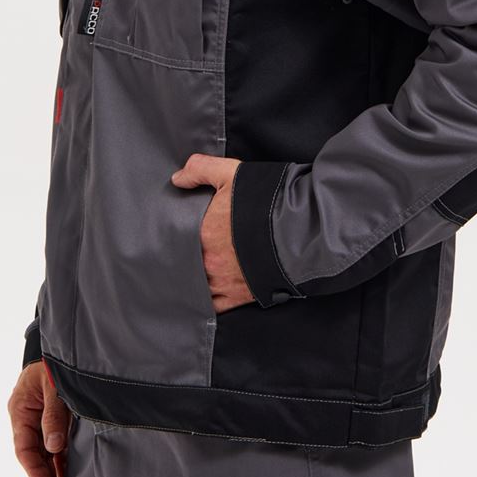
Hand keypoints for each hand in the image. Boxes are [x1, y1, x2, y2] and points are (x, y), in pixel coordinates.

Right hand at [8, 360, 72, 476]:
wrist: (59, 346)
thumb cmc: (51, 362)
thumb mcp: (53, 385)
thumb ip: (53, 414)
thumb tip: (54, 447)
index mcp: (20, 410)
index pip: (25, 449)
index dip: (35, 472)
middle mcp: (25, 418)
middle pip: (32, 455)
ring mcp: (37, 419)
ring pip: (42, 452)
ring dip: (50, 473)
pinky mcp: (49, 418)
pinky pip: (52, 444)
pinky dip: (58, 460)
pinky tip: (64, 476)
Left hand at [170, 154, 255, 313]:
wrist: (302, 230)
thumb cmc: (266, 201)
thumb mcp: (230, 173)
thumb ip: (200, 170)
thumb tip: (177, 179)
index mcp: (202, 233)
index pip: (175, 238)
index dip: (174, 235)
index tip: (175, 232)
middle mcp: (208, 262)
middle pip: (184, 263)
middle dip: (183, 258)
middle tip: (183, 250)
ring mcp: (223, 282)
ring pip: (196, 286)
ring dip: (194, 279)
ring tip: (193, 272)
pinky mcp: (239, 297)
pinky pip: (214, 306)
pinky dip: (208, 301)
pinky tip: (205, 294)